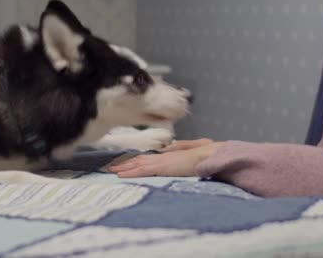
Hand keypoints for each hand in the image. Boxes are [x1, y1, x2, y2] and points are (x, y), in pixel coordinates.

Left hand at [107, 141, 221, 177]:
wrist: (213, 154)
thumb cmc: (208, 153)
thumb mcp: (194, 148)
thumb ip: (180, 147)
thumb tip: (168, 148)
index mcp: (170, 154)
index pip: (149, 157)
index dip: (136, 160)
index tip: (125, 163)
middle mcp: (163, 156)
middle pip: (139, 159)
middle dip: (124, 163)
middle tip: (110, 167)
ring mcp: (162, 161)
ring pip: (137, 164)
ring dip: (123, 167)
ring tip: (109, 171)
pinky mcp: (163, 167)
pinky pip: (142, 170)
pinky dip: (130, 172)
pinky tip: (120, 175)